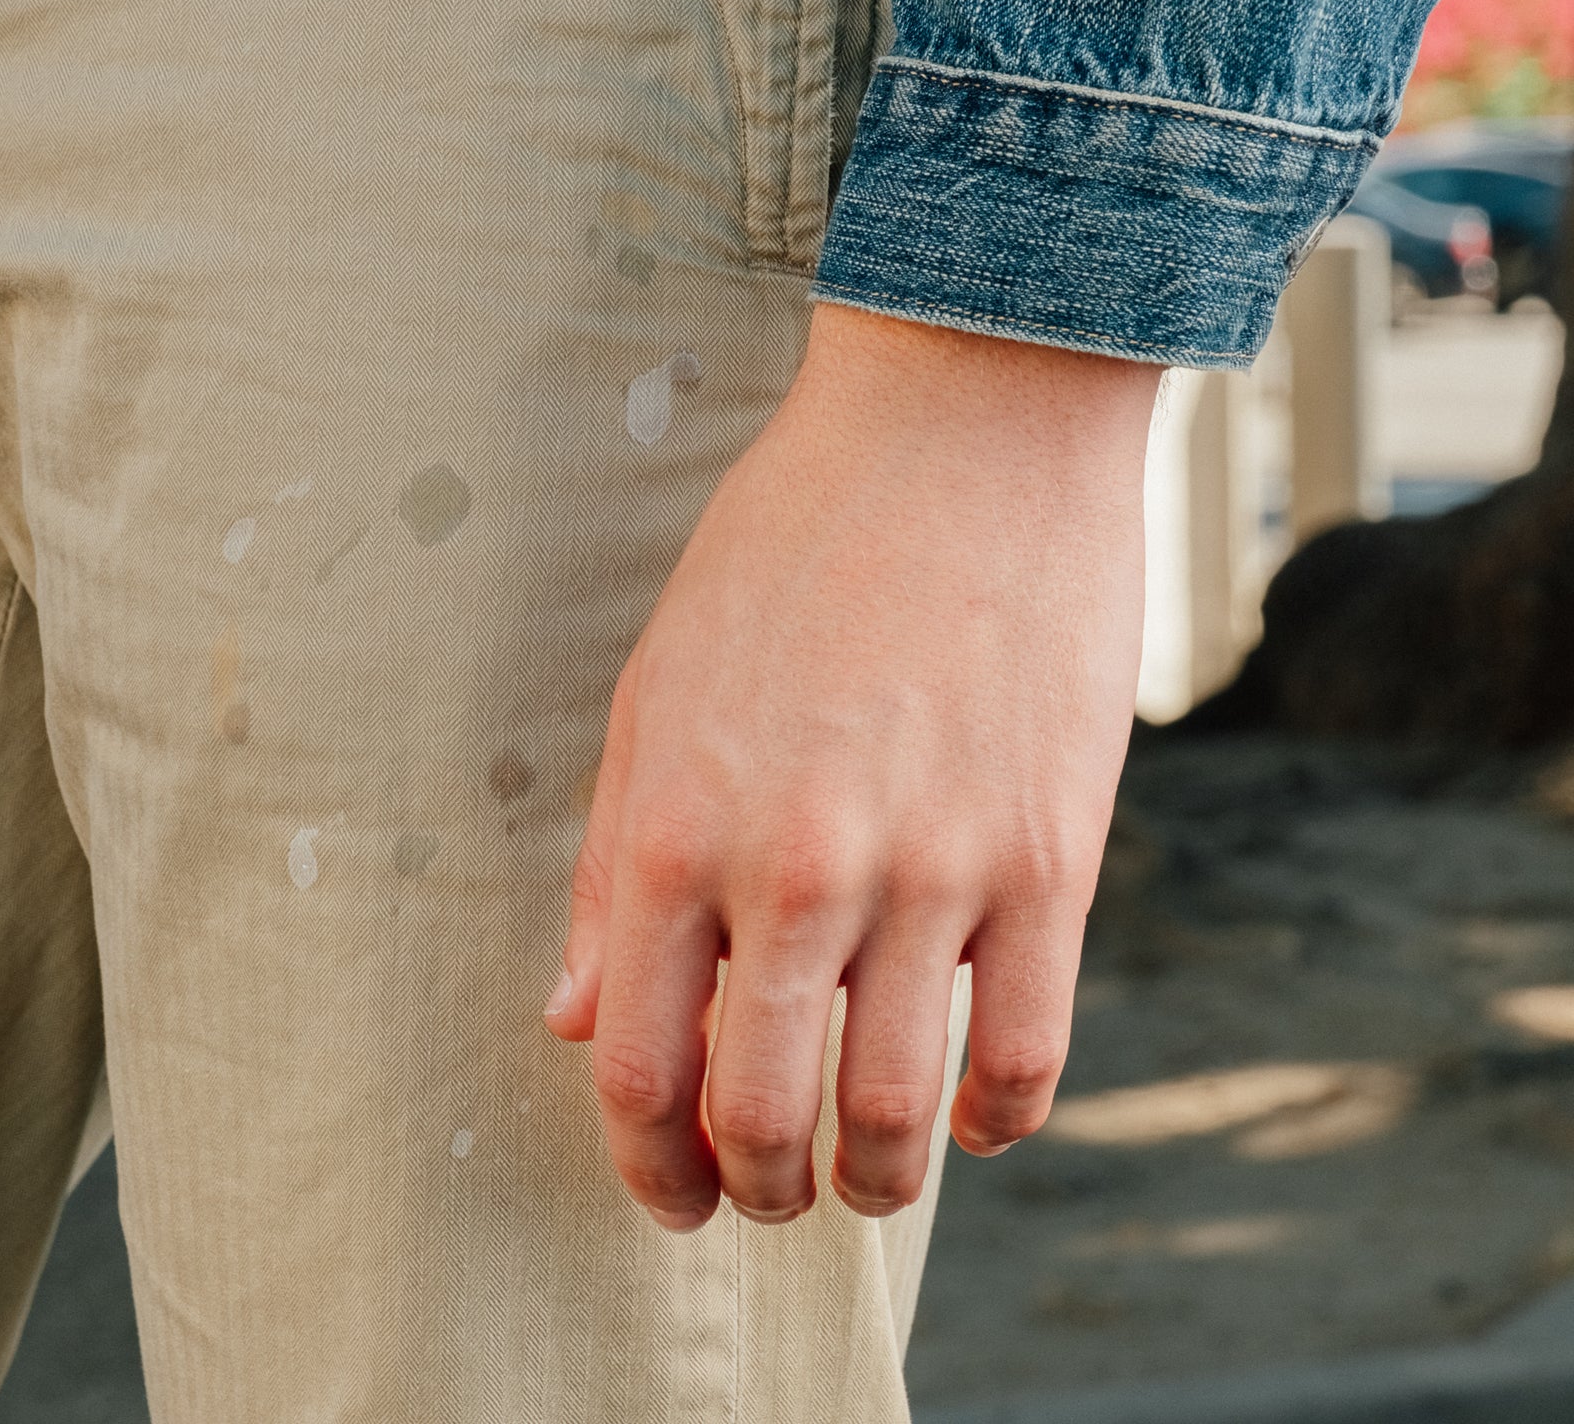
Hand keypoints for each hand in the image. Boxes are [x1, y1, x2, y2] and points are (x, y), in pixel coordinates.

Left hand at [544, 302, 1160, 1228]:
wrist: (960, 430)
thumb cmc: (791, 549)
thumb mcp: (657, 691)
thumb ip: (609, 868)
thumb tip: (574, 1021)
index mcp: (675, 826)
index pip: (637, 1064)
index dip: (645, 1162)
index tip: (670, 1191)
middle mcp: (792, 867)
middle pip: (759, 1117)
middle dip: (750, 1189)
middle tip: (763, 1193)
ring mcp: (930, 867)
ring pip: (894, 1116)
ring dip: (873, 1181)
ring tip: (868, 1174)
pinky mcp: (1049, 855)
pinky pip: (1025, 1057)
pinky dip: (996, 1124)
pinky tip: (973, 1114)